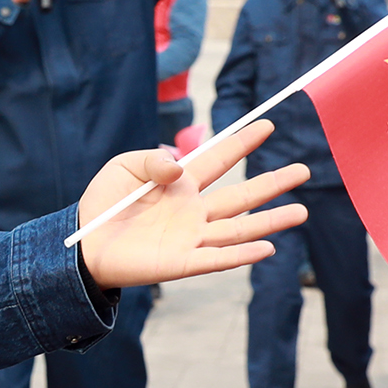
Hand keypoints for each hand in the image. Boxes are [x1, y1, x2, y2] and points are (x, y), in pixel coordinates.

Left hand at [74, 117, 308, 288]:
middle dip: (273, 183)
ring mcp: (191, 237)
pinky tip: (267, 248)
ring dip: (270, 221)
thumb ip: (152, 159)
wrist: (82, 244)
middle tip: (304, 170)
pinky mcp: (181, 263)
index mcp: (181, 184)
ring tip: (302, 212)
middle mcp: (194, 211)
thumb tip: (181, 165)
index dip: (242, 142)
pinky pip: (216, 259)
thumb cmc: (103, 203)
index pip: (219, 160)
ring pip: (239, 228)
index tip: (267, 124)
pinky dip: (242, 254)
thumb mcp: (124, 167)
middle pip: (241, 196)